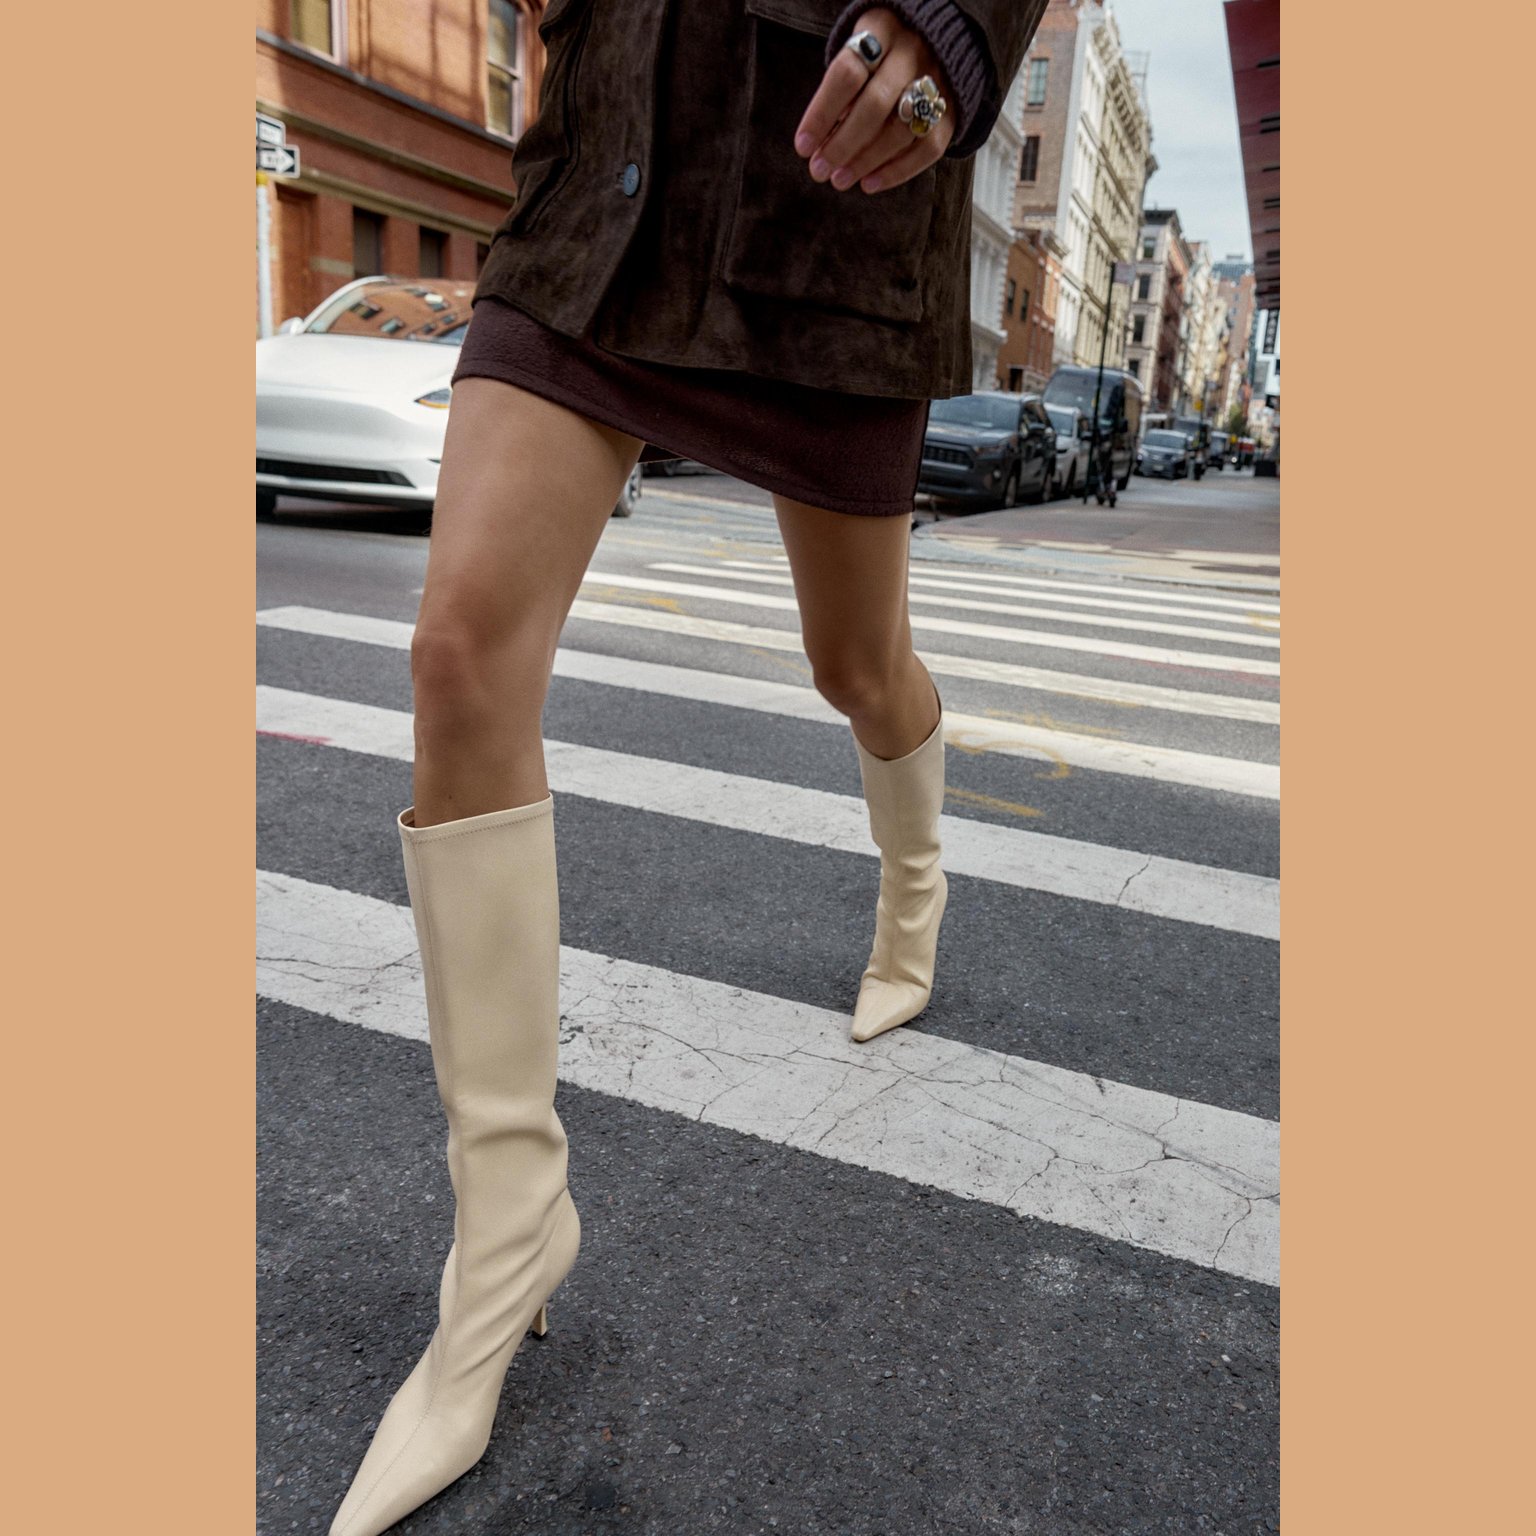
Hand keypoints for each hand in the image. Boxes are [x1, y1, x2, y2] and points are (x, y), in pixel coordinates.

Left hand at [794, 7, 954, 194]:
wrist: (938, 38)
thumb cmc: (881, 53)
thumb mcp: (859, 52)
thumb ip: (841, 91)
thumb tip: (818, 143)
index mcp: (881, 30)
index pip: (847, 73)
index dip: (822, 113)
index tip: (803, 146)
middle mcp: (912, 53)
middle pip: (875, 105)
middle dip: (843, 144)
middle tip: (820, 170)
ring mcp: (937, 81)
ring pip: (901, 130)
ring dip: (866, 162)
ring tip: (840, 180)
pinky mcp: (952, 110)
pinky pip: (928, 148)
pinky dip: (897, 172)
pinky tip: (870, 184)